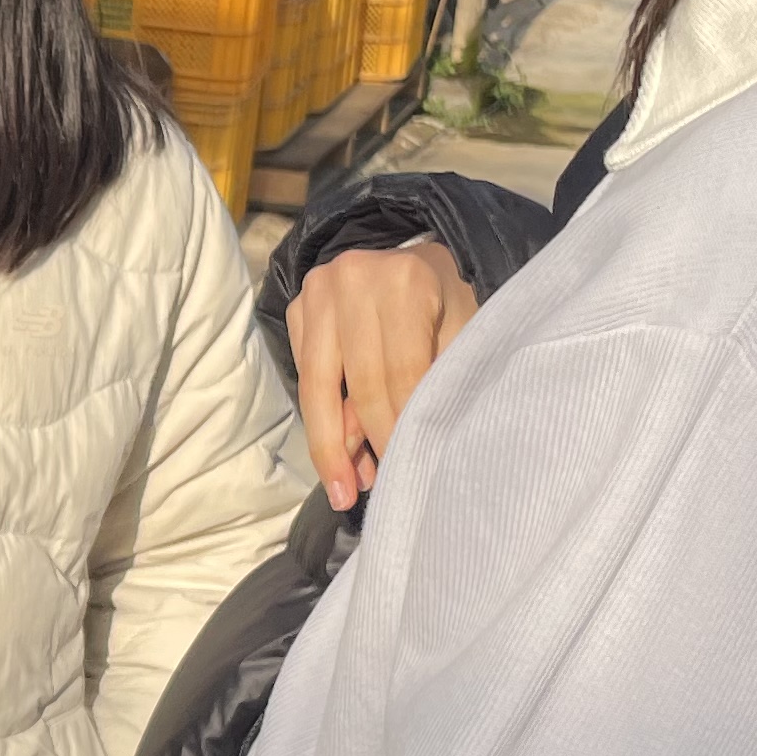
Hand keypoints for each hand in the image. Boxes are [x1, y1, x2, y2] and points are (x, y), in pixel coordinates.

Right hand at [286, 236, 474, 509]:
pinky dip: (321, 418)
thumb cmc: (449, 304)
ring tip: (339, 490)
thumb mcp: (459, 337)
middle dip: (362, 446)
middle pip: (356, 382)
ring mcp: (318, 289)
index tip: (403, 471)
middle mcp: (354, 277)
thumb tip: (377, 453)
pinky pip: (305, 376)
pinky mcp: (297, 306)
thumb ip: (427, 386)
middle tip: (362, 495)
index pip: (401, 372)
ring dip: (328, 445)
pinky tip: (337, 454)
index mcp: (406, 280)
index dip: (399, 427)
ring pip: (317, 385)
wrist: (417, 260)